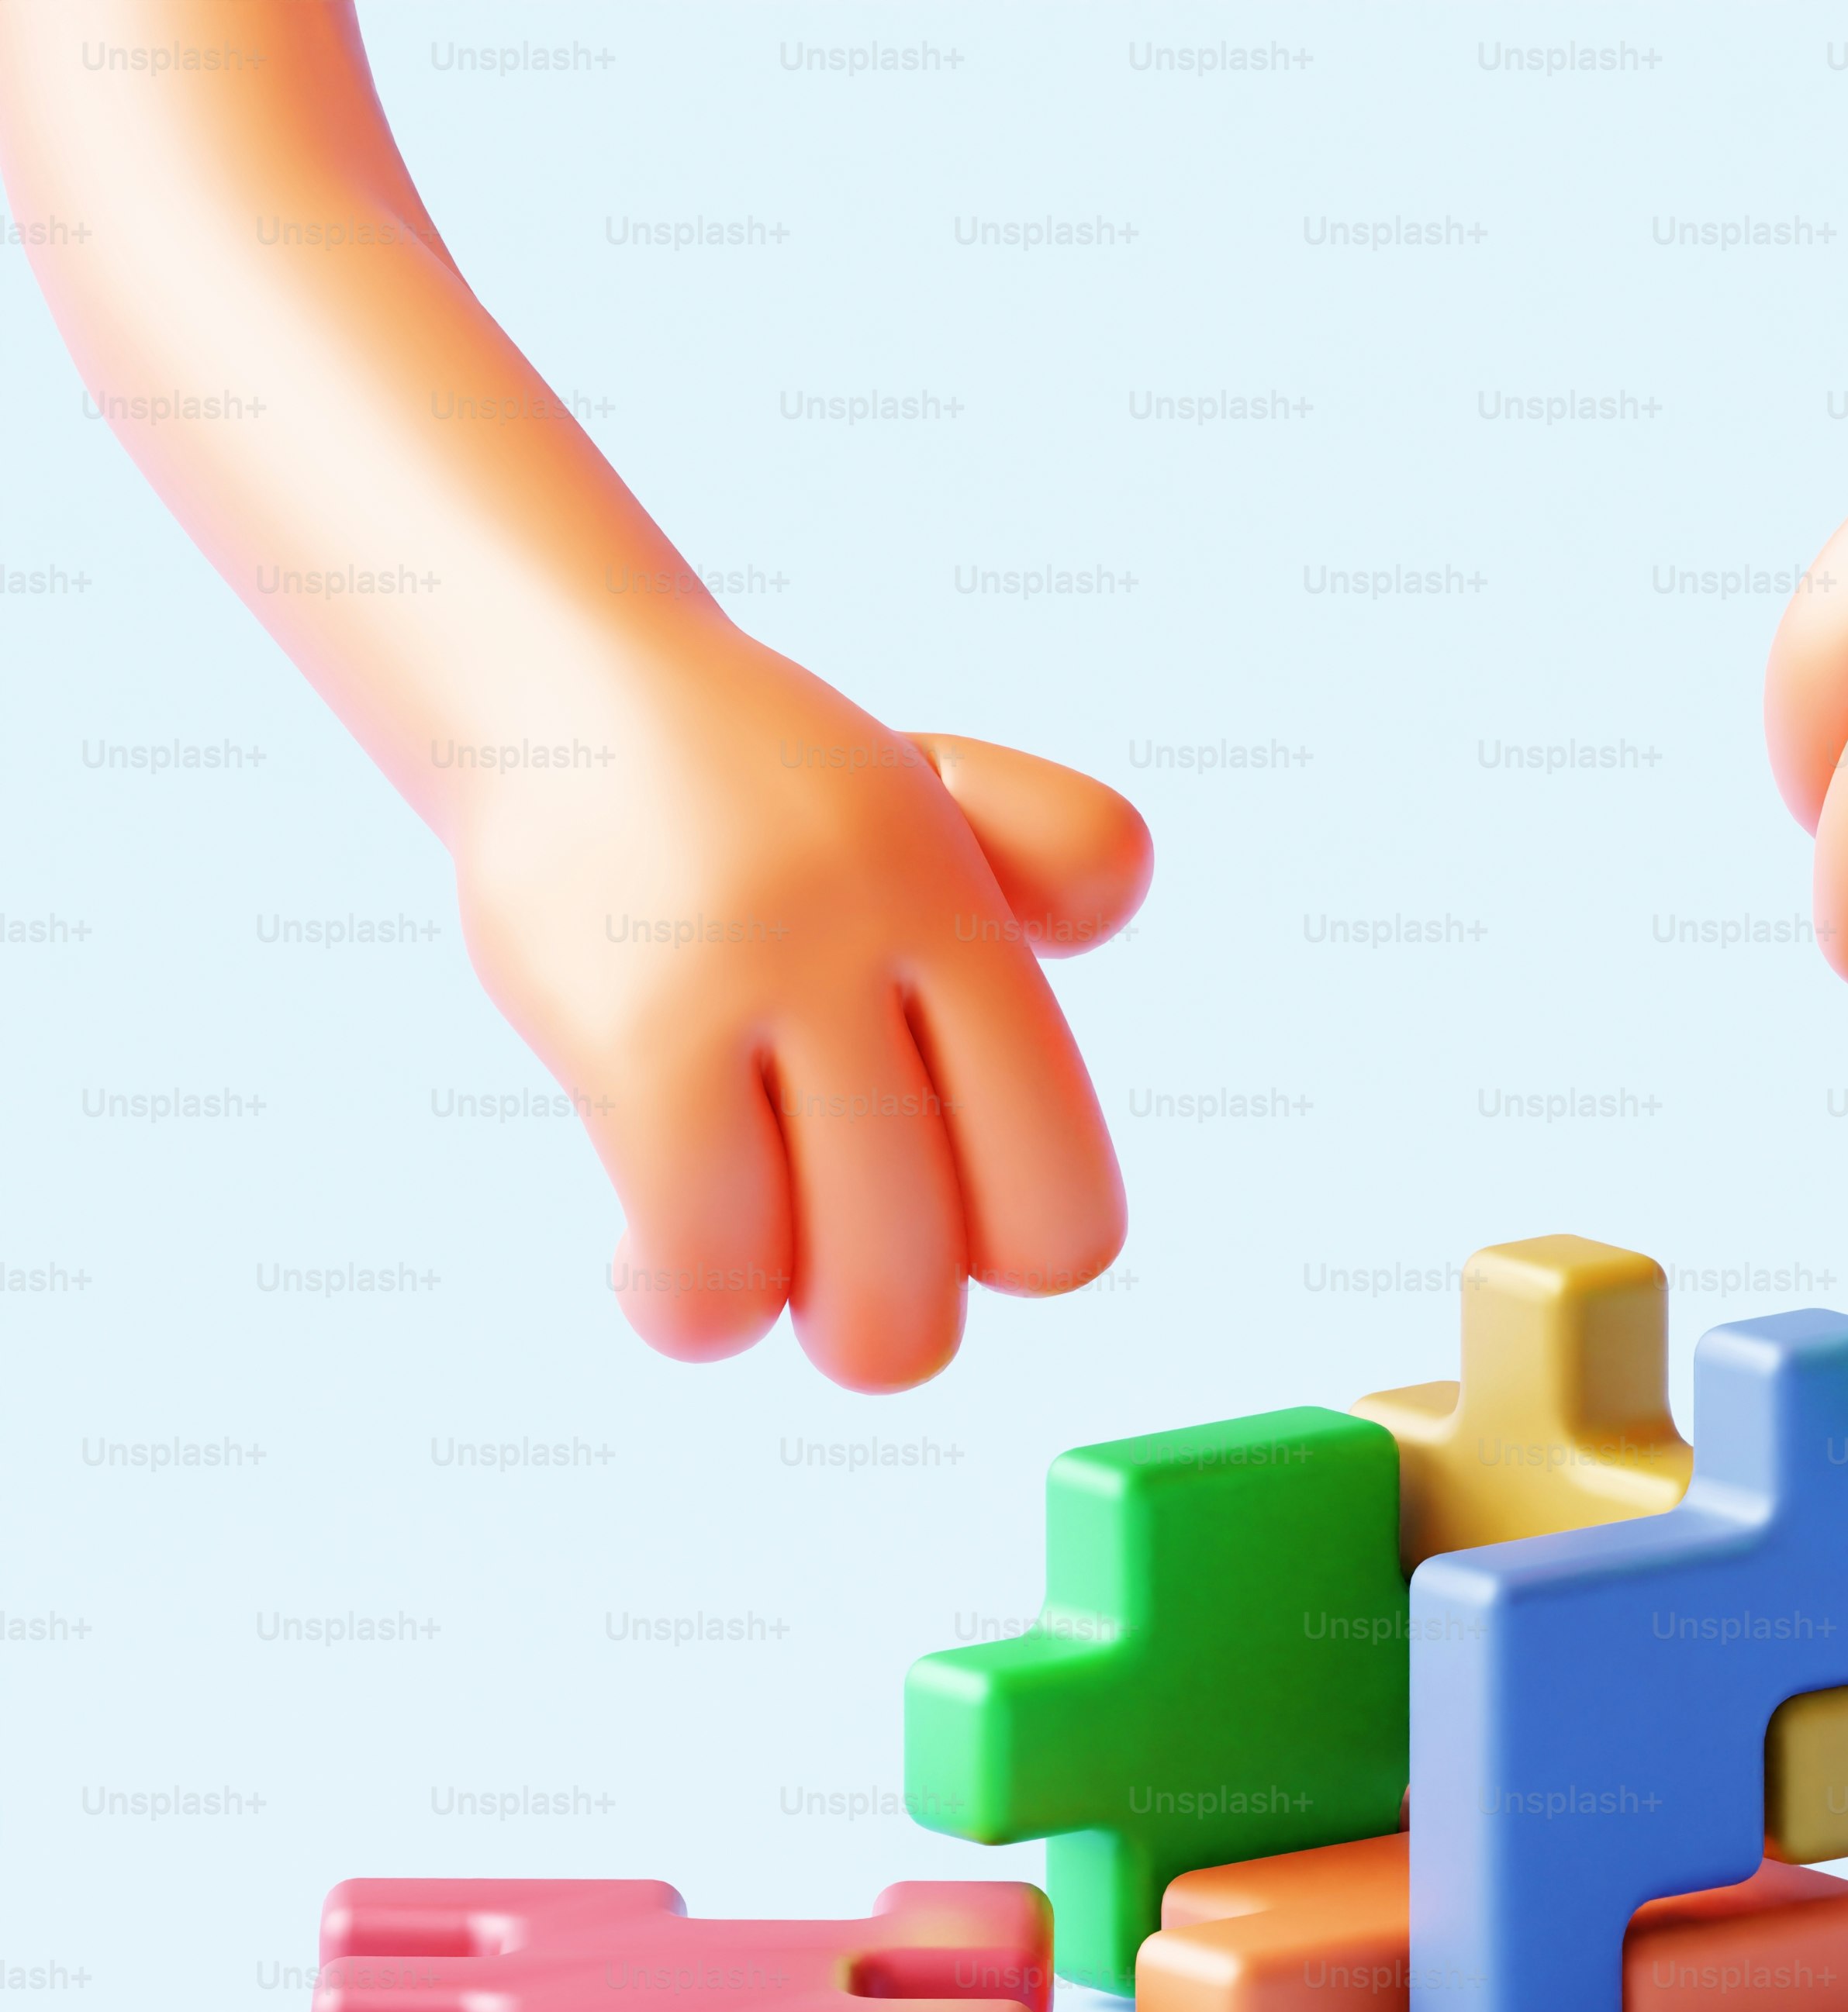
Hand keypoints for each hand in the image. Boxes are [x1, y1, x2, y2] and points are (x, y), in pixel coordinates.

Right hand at [447, 629, 1149, 1390]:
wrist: (560, 682)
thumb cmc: (771, 793)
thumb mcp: (937, 793)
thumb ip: (1054, 848)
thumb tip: (1113, 895)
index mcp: (974, 920)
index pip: (1063, 1207)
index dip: (1002, 1257)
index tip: (931, 1211)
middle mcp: (884, 943)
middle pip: (951, 1277)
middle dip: (884, 1319)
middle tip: (818, 1251)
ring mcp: (761, 985)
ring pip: (841, 1301)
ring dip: (774, 1312)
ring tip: (721, 1248)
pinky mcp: (639, 1031)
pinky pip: (703, 1268)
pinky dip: (682, 1304)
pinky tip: (643, 1249)